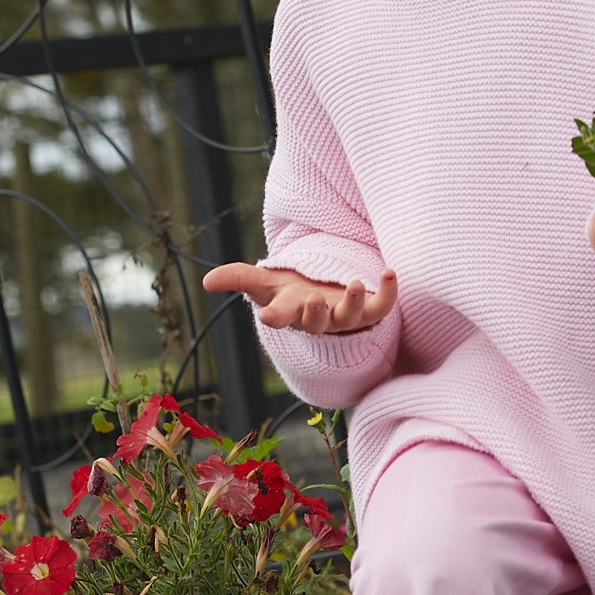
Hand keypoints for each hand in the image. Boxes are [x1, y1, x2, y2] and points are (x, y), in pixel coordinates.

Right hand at [202, 262, 398, 333]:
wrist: (325, 296)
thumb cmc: (292, 290)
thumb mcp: (265, 281)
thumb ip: (238, 277)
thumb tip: (206, 281)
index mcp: (292, 311)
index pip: (281, 317)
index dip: (276, 317)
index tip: (267, 317)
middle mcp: (320, 317)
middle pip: (318, 322)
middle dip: (316, 313)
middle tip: (315, 300)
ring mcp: (346, 316)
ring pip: (352, 317)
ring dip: (354, 303)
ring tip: (356, 284)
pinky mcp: (371, 309)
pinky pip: (382, 306)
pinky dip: (388, 291)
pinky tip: (389, 272)